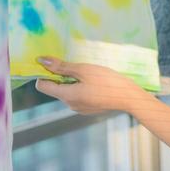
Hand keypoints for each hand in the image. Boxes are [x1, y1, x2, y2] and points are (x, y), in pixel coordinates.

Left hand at [34, 56, 150, 115]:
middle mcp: (70, 105)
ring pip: (66, 91)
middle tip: (74, 65)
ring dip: (71, 80)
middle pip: (55, 88)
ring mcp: (79, 109)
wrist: (128, 97)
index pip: (42, 86)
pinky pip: (76, 96)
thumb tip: (41, 61)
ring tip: (86, 72)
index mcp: (67, 96)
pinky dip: (79, 87)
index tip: (52, 63)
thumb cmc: (107, 81)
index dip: (44, 73)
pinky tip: (93, 81)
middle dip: (60, 76)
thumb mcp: (83, 69)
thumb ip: (61, 66)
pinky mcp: (87, 109)